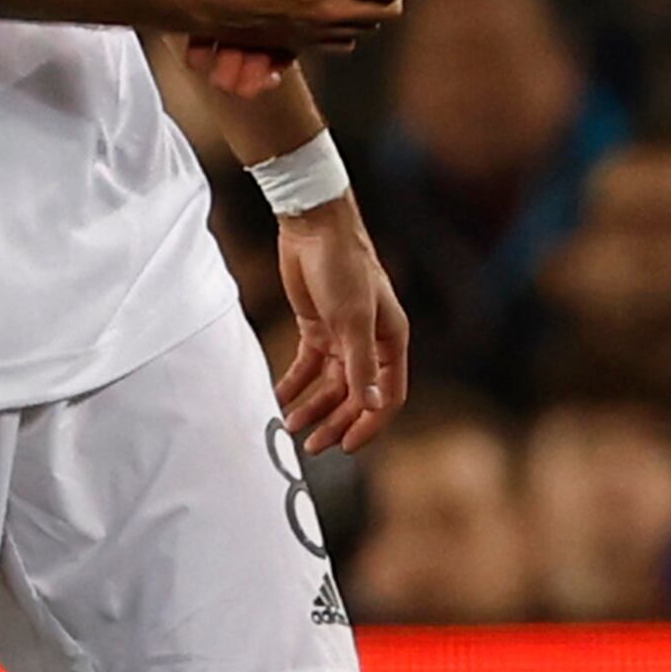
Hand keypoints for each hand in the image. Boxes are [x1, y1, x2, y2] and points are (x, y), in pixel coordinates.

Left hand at [268, 193, 410, 452]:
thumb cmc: (345, 265)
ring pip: (330, 385)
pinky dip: (294, 384)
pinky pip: (307, 366)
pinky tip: (279, 398)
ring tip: (291, 426)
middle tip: (312, 445)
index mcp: (391, 341)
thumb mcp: (353, 320)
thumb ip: (361, 365)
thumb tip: (371, 405)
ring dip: (312, 407)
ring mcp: (343, 336)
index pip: (388, 396)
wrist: (314, 225)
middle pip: (356, 395)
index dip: (369, 423)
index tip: (346, 446)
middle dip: (335, 421)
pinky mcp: (317, 327)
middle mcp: (370, 342)